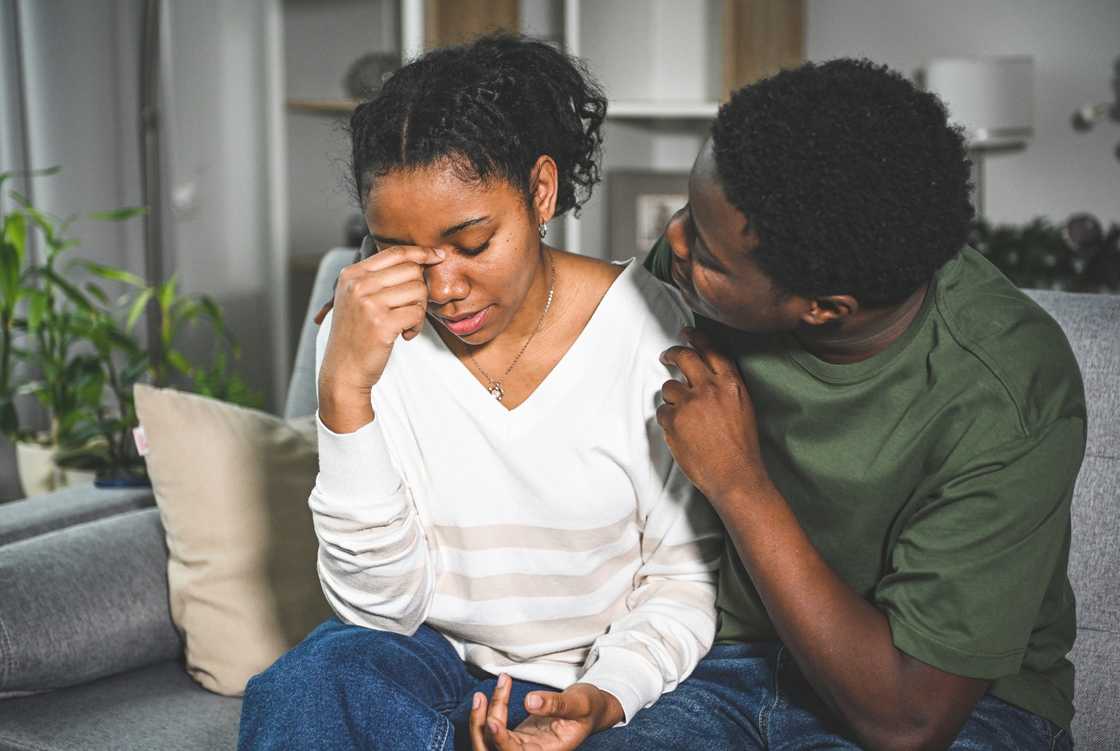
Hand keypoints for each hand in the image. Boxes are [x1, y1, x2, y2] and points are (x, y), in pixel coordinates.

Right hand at [317, 245, 442, 428]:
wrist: (343, 371)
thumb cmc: (356, 335)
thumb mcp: (356, 299)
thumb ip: (378, 278)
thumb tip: (417, 259)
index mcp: (351, 274)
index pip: (395, 253)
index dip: (421, 253)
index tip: (438, 256)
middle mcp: (358, 285)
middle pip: (411, 270)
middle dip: (419, 290)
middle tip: (410, 310)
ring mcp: (368, 303)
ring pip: (418, 291)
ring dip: (419, 311)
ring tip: (405, 325)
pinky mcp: (381, 323)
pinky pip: (417, 314)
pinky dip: (417, 327)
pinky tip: (405, 336)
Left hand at [469, 676, 622, 750]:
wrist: (591, 709)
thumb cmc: (589, 707)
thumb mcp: (580, 702)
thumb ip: (556, 704)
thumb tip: (530, 701)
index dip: (502, 741)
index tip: (493, 721)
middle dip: (481, 729)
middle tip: (483, 698)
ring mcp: (521, 745)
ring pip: (490, 740)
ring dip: (481, 717)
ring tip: (485, 691)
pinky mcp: (515, 735)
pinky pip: (494, 728)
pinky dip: (490, 710)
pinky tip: (493, 691)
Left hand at [657, 328, 769, 505]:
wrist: (735, 475)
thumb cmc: (742, 447)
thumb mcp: (743, 407)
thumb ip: (726, 388)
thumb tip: (707, 375)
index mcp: (731, 383)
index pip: (711, 350)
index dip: (697, 339)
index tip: (688, 333)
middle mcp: (710, 388)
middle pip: (685, 357)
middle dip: (673, 353)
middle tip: (666, 355)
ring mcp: (690, 403)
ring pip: (669, 387)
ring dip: (672, 398)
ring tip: (682, 415)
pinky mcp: (674, 419)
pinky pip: (662, 411)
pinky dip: (668, 420)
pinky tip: (680, 433)